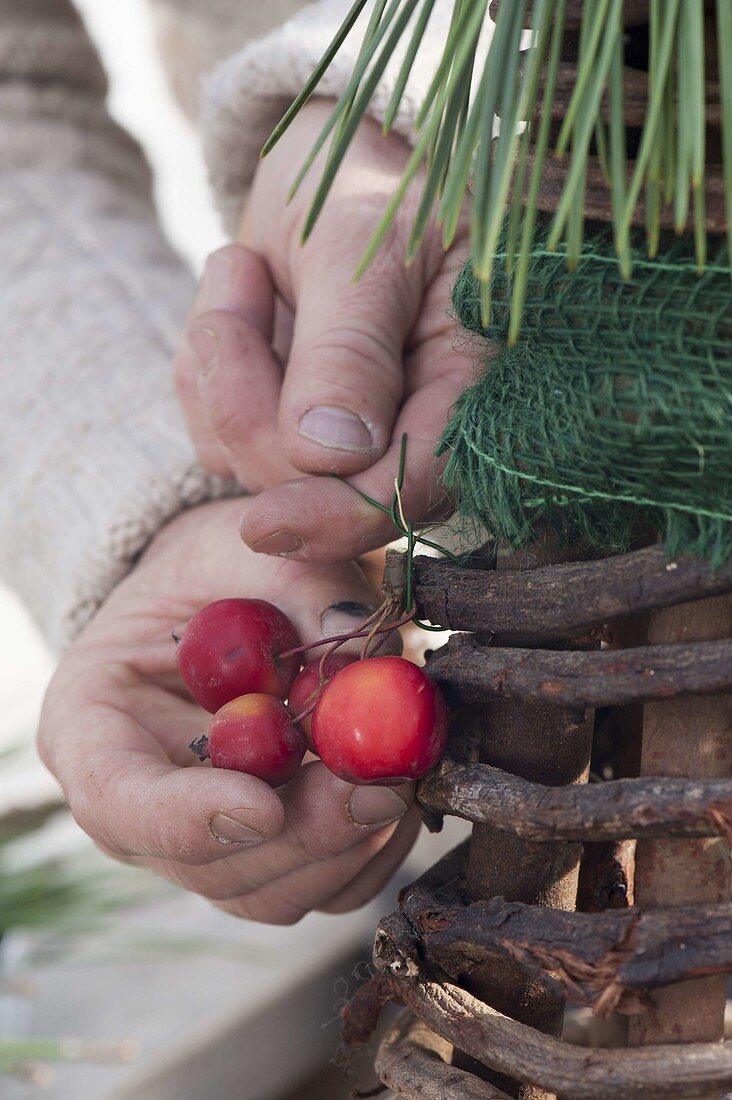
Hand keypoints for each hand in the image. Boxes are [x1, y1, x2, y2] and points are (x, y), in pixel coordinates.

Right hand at [38, 500, 418, 923]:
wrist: (231, 594)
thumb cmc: (217, 566)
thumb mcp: (241, 546)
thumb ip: (300, 589)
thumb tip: (371, 657)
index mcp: (93, 729)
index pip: (117, 802)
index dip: (184, 820)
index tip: (263, 807)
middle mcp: (143, 807)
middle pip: (209, 867)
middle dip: (303, 834)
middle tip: (377, 788)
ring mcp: (209, 841)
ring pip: (273, 892)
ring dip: (349, 847)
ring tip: (400, 777)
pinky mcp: (273, 853)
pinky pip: (325, 888)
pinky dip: (374, 853)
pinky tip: (404, 793)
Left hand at [173, 100, 471, 561]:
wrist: (329, 161)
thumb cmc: (367, 181)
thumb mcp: (363, 241)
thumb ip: (350, 348)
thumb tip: (331, 454)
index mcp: (465, 386)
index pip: (411, 488)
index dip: (340, 516)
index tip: (262, 523)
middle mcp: (410, 430)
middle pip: (317, 491)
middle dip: (252, 398)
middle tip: (239, 272)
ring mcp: (342, 439)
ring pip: (255, 467)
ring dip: (222, 365)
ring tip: (245, 269)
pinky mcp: (283, 431)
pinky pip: (213, 439)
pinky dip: (201, 371)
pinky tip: (236, 299)